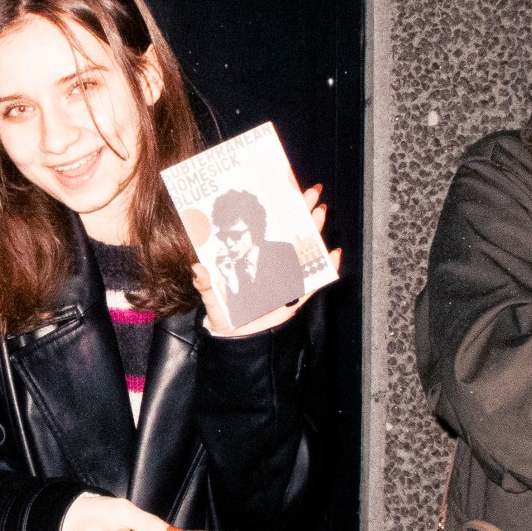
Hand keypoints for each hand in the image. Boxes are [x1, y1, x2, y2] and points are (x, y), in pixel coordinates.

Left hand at [194, 185, 340, 337]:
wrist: (235, 340)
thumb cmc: (223, 315)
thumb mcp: (212, 298)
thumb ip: (205, 284)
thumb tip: (197, 267)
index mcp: (254, 260)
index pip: (267, 230)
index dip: (276, 211)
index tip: (283, 190)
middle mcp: (272, 266)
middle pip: (290, 235)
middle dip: (302, 213)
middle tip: (311, 193)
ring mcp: (286, 281)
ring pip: (305, 252)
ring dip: (314, 233)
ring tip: (320, 213)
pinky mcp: (294, 300)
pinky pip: (313, 283)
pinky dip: (326, 270)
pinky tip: (334, 255)